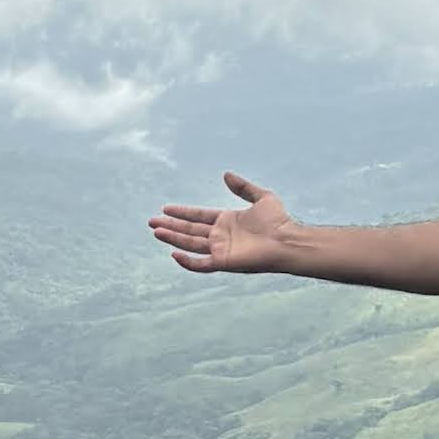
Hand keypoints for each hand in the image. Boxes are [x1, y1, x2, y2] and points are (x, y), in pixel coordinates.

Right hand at [150, 171, 300, 274]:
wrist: (287, 240)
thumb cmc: (279, 221)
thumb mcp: (262, 197)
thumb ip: (243, 187)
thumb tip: (226, 174)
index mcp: (227, 220)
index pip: (198, 216)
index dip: (182, 213)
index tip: (166, 208)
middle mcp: (221, 235)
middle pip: (190, 230)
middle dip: (171, 225)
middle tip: (151, 221)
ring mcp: (221, 249)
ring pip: (190, 244)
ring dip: (173, 238)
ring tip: (156, 231)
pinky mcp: (223, 262)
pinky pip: (200, 264)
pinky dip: (187, 261)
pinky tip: (174, 253)